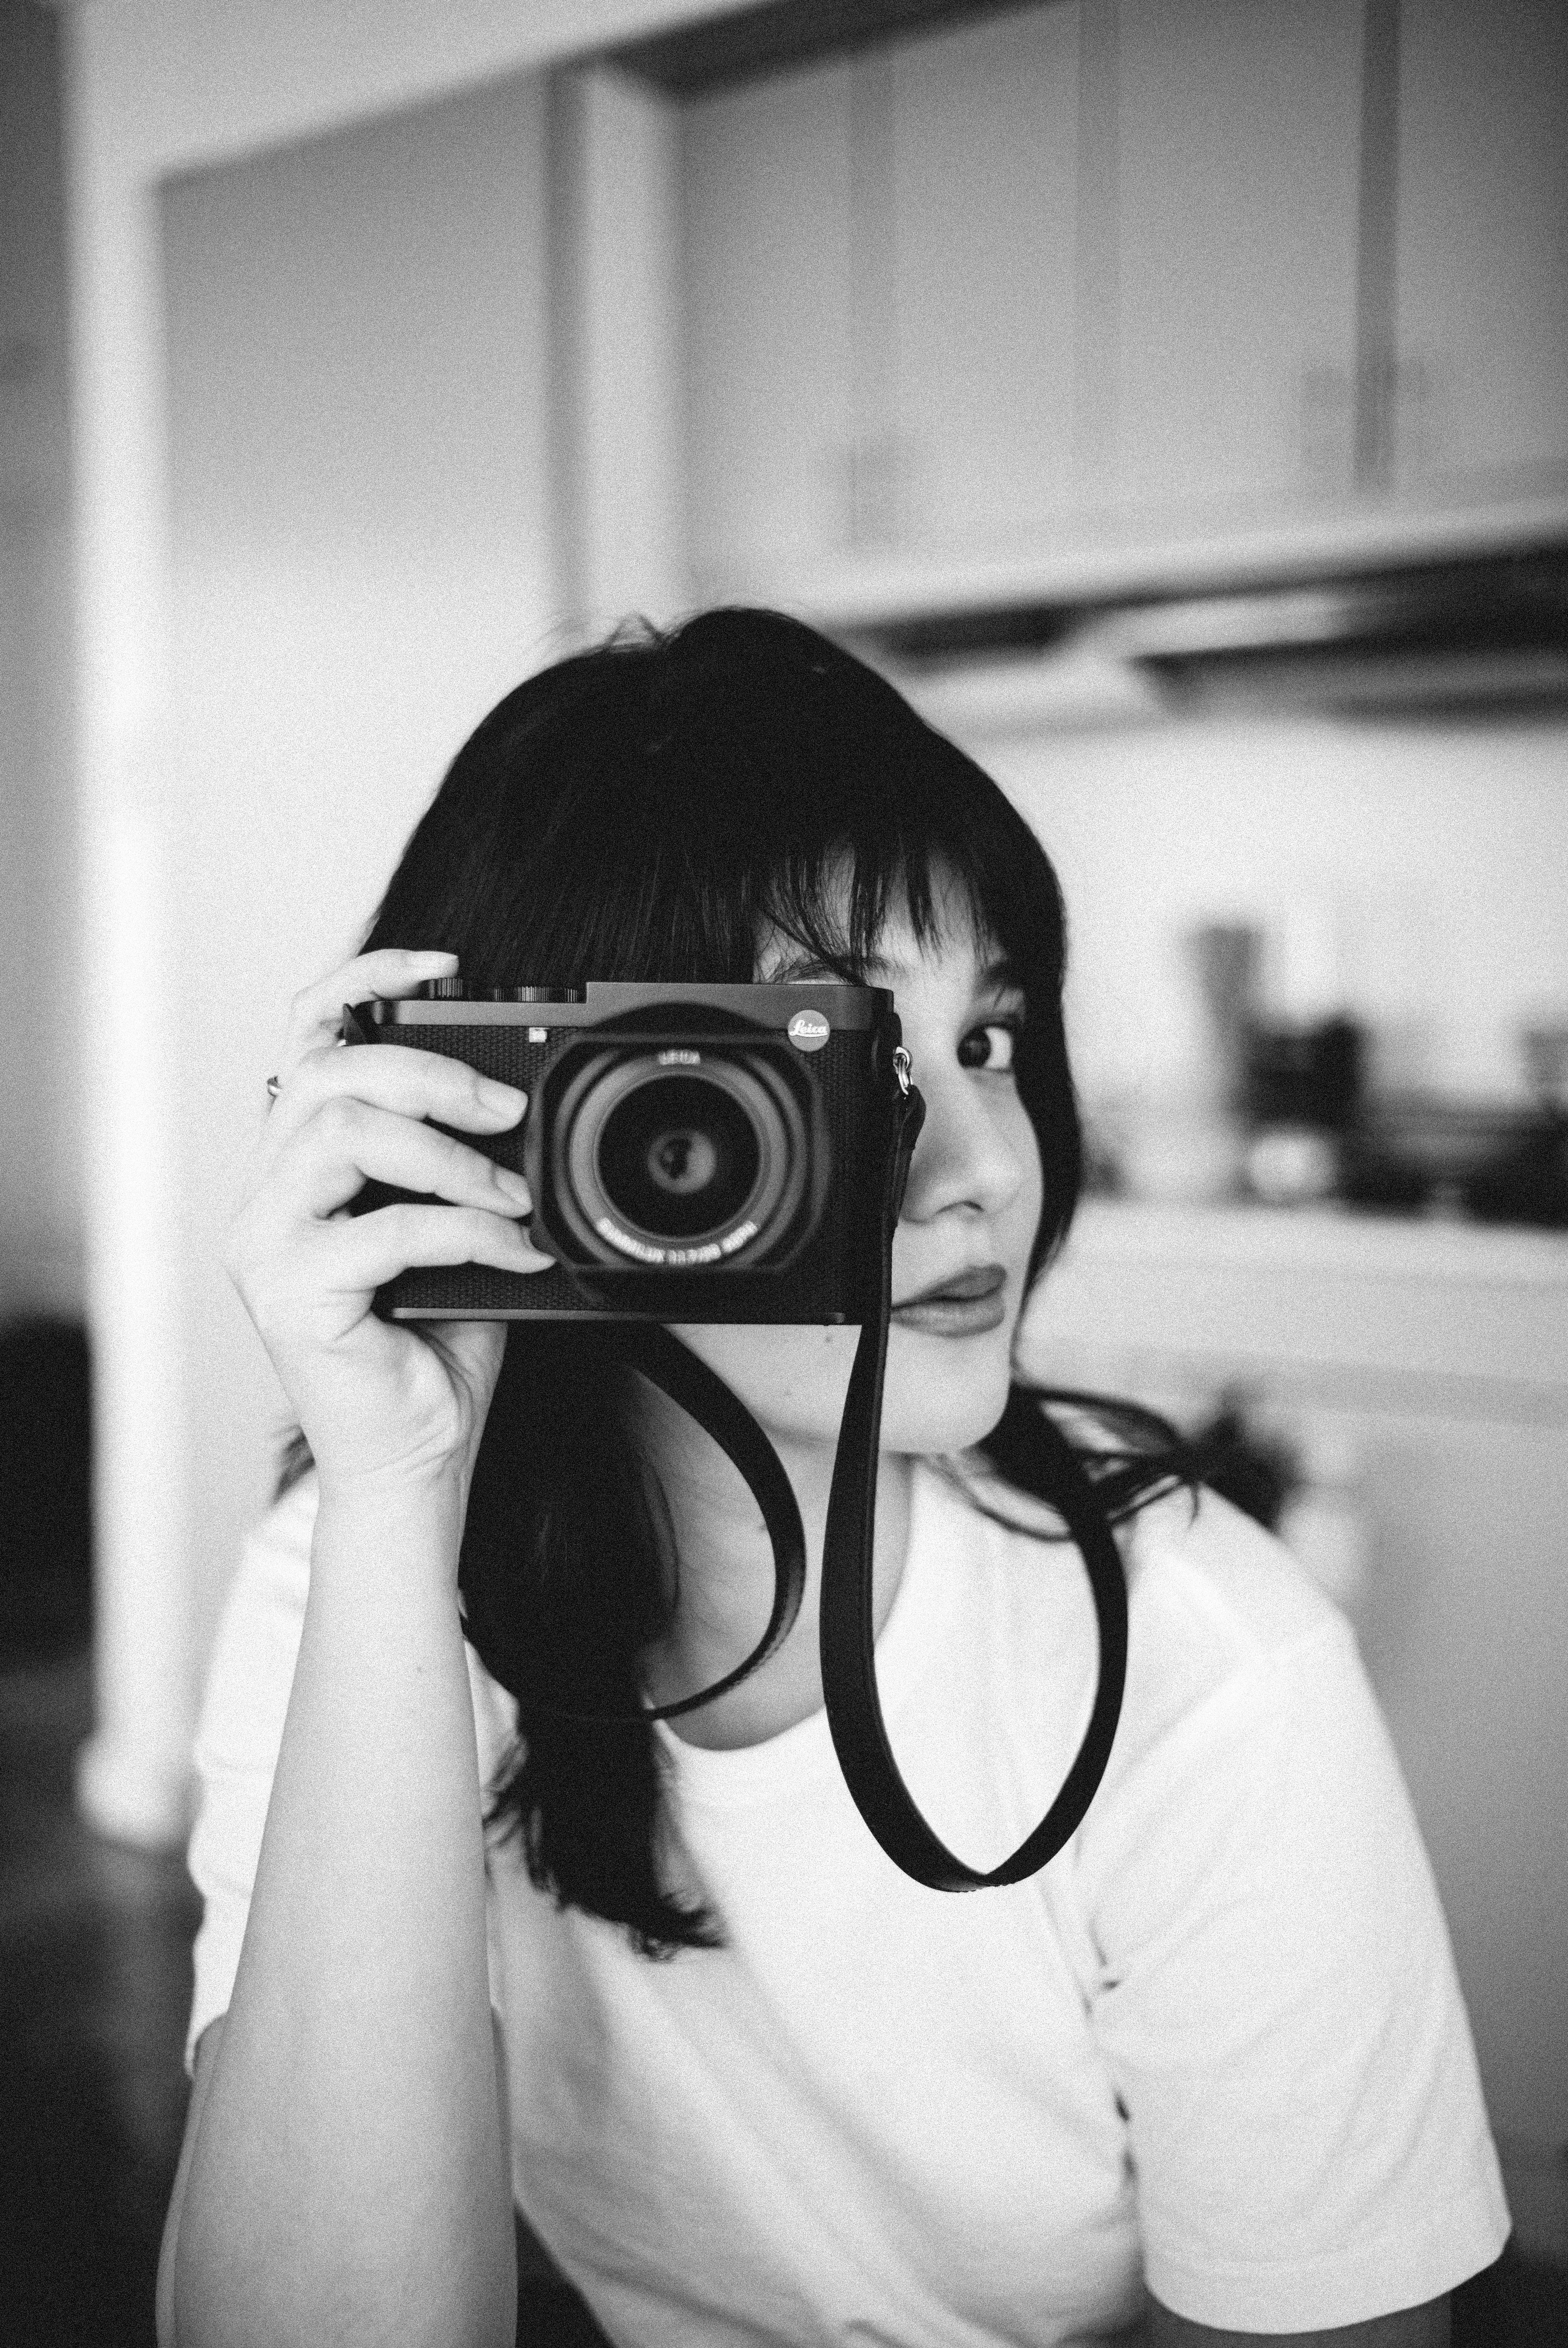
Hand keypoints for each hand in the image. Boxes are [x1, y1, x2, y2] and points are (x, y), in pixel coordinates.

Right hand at [226, 948, 554, 1504]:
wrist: (416, 1456)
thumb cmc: (432, 1345)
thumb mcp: (453, 1227)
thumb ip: (456, 1160)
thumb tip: (515, 1097)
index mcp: (296, 1164)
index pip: (307, 1036)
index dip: (364, 977)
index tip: (444, 964)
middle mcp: (265, 1195)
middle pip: (327, 1073)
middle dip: (429, 1072)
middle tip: (506, 1109)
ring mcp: (265, 1244)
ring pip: (341, 1135)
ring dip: (447, 1155)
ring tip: (510, 1193)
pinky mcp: (287, 1296)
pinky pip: (381, 1228)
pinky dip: (464, 1229)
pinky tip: (511, 1248)